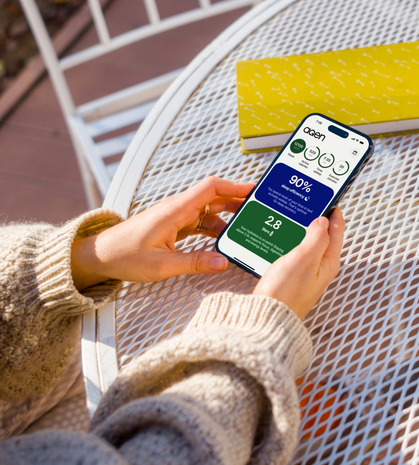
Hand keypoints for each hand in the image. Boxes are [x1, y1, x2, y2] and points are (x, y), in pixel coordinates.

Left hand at [71, 177, 253, 289]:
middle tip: (257, 209)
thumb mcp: (162, 265)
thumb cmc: (124, 255)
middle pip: (213, 197)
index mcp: (175, 211)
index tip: (253, 190)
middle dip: (236, 201)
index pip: (210, 188)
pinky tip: (221, 240)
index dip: (234, 186)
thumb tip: (223, 262)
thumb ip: (194, 263)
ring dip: (226, 217)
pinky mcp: (172, 226)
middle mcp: (177, 209)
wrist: (101, 255)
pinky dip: (212, 228)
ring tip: (244, 227)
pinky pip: (198, 222)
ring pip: (207, 210)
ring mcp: (175, 217)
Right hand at [253, 208, 344, 318]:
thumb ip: (316, 237)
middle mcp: (320, 265)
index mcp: (328, 260)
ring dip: (301, 226)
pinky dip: (290, 238)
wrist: (267, 316)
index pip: (336, 228)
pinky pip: (294, 250)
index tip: (324, 194)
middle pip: (323, 233)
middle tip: (306, 200)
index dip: (332, 209)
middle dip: (316, 216)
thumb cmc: (286, 293)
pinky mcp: (292, 275)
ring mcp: (306, 271)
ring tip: (293, 212)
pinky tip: (280, 234)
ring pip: (307, 241)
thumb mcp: (304, 259)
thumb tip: (322, 221)